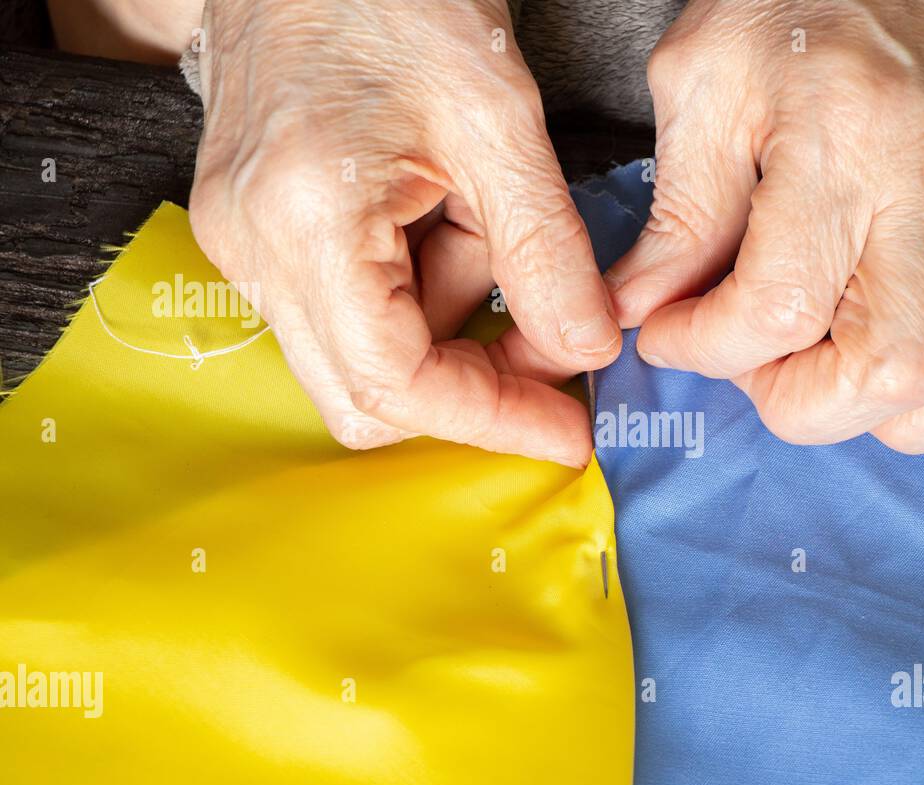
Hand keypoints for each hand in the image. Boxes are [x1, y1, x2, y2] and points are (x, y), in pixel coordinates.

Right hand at [189, 0, 620, 466]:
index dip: (493, 420)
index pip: (398, 384)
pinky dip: (422, 284)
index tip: (569, 431)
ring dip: (452, 318)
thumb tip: (585, 352)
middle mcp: (254, 249)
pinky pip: (351, 304)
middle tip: (554, 342)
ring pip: (366, 352)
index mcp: (306, 221)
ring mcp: (247, 242)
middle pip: (368, 393)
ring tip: (488, 216)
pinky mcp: (260, 229)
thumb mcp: (500, 122)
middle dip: (473, 384)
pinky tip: (451, 212)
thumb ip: (545, 252)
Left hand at [606, 0, 923, 451]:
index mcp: (839, 145)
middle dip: (803, 403)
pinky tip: (920, 349)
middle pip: (896, 368)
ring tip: (840, 371)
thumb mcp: (702, 81)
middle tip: (758, 359)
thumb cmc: (798, 3)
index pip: (777, 307)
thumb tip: (642, 307)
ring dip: (905, 409)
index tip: (672, 331)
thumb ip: (678, 210)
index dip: (704, 348)